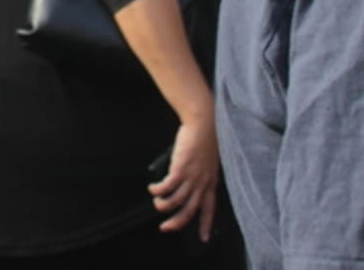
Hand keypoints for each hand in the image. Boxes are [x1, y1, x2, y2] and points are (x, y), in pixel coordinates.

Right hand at [149, 115, 218, 241]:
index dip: (206, 225)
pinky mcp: (180, 169)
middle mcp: (202, 184)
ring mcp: (192, 177)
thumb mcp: (207, 163)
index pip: (210, 209)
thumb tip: (188, 182)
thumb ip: (201, 175)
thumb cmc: (205, 140)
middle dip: (177, 223)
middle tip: (166, 228)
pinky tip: (152, 189)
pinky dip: (157, 191)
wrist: (204, 125)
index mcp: (211, 183)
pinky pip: (166, 187)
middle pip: (189, 211)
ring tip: (157, 204)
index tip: (204, 238)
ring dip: (163, 206)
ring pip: (176, 202)